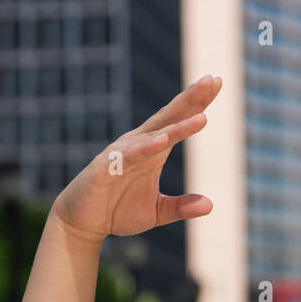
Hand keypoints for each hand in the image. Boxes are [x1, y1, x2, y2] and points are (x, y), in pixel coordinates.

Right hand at [51, 75, 222, 241]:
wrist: (83, 222)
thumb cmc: (118, 211)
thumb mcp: (156, 212)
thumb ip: (181, 207)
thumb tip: (210, 206)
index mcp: (153, 150)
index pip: (178, 120)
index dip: (197, 103)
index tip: (217, 82)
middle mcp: (139, 145)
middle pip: (168, 117)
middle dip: (190, 99)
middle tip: (212, 80)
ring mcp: (122, 154)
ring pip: (154, 135)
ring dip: (178, 125)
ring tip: (202, 115)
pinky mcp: (106, 168)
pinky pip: (129, 156)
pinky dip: (145, 148)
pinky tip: (163, 141)